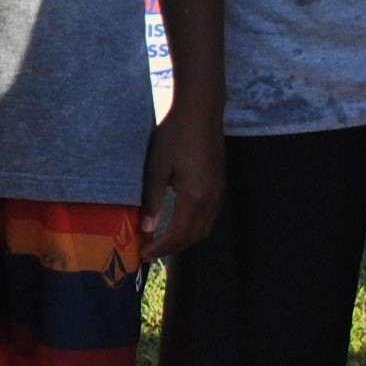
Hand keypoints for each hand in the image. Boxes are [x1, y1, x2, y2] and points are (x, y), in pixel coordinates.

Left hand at [139, 106, 223, 263]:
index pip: (179, 235)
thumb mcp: (157, 166)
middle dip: (173, 248)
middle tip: (151, 252)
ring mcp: (219, 192)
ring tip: (163, 241)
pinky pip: (210, 216)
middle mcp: (212, 199)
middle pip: (194, 236)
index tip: (144, 255)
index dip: (162, 248)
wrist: (201, 110)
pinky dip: (195, 227)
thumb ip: (153, 200)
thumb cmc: (174, 134)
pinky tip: (179, 223)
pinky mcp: (220, 183)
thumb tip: (147, 230)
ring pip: (205, 228)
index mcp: (195, 196)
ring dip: (185, 239)